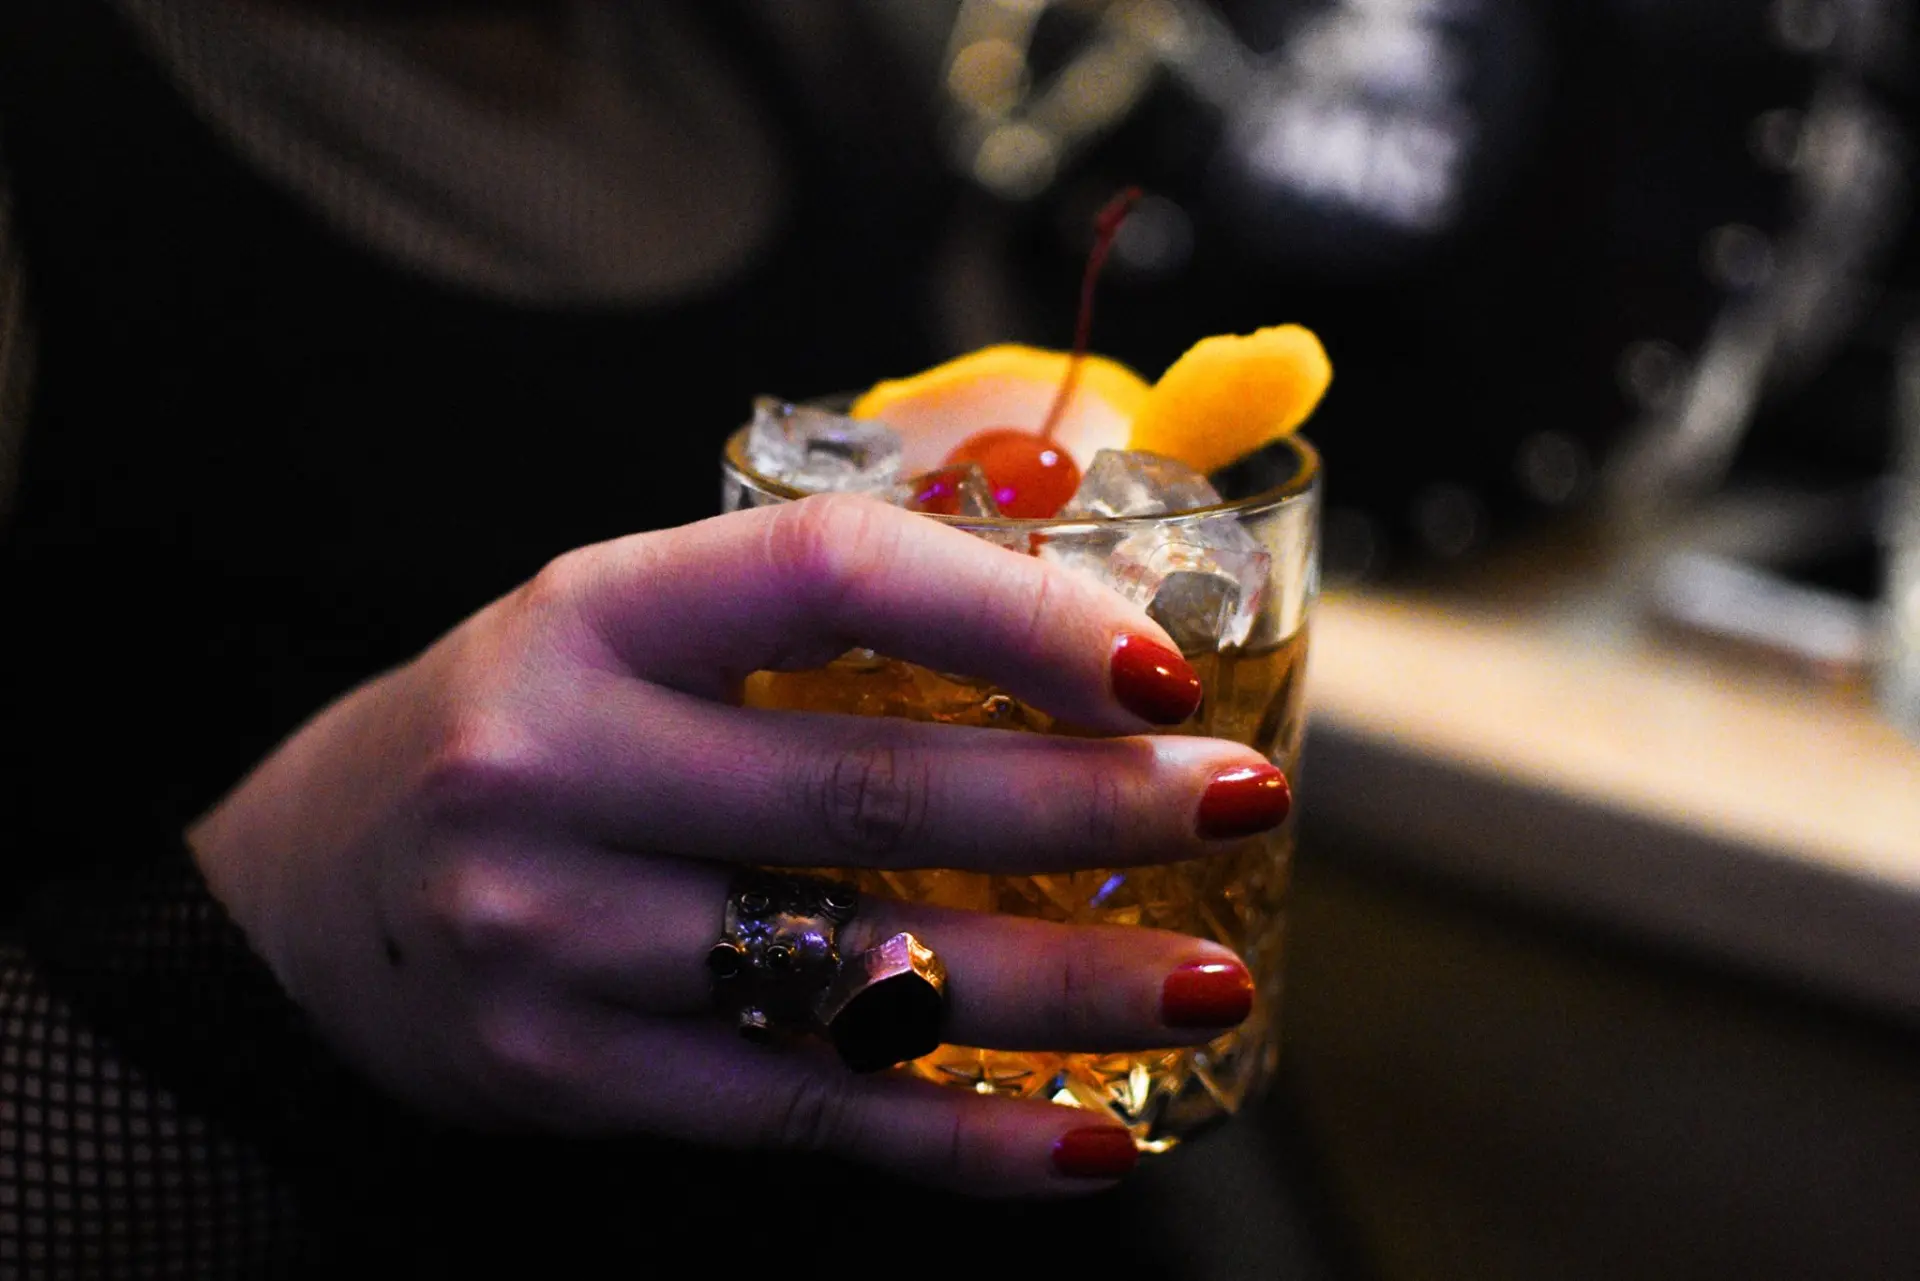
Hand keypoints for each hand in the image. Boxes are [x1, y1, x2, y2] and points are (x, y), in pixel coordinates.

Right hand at [188, 494, 1288, 1195]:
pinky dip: (958, 1137)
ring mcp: (556, 938)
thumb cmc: (517, 734)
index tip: (1161, 661)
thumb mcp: (617, 627)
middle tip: (1238, 802)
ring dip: (1058, 989)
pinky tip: (1085, 1139)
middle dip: (1087, 804)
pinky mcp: (572, 1076)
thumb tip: (1064, 611)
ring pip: (856, 975)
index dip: (1015, 615)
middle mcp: (561, 769)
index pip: (831, 579)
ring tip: (1206, 984)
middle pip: (871, 788)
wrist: (304, 904)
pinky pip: (802, 1115)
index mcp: (592, 616)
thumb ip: (801, 618)